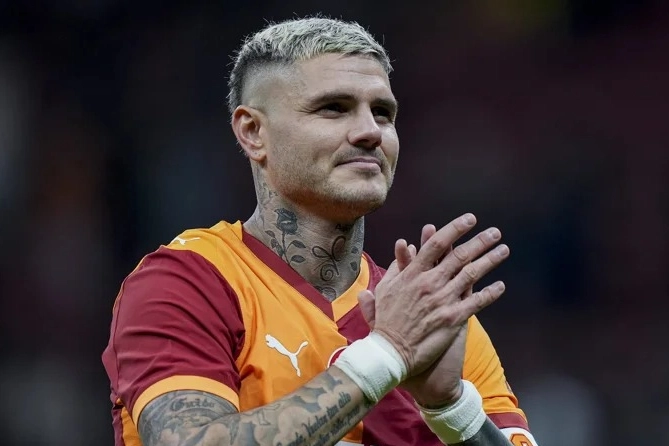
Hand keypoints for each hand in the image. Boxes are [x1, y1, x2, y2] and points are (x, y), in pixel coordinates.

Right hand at [365, 213, 508, 377]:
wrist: (391, 353)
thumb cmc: (385, 323)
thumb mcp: (384, 290)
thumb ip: (395, 268)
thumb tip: (404, 247)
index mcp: (412, 274)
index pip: (437, 244)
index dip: (455, 229)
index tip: (469, 220)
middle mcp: (429, 283)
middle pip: (459, 255)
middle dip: (480, 241)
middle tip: (495, 231)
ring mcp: (442, 300)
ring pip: (472, 274)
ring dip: (490, 260)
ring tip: (504, 250)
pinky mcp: (453, 319)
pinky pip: (476, 302)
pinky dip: (490, 293)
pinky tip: (501, 285)